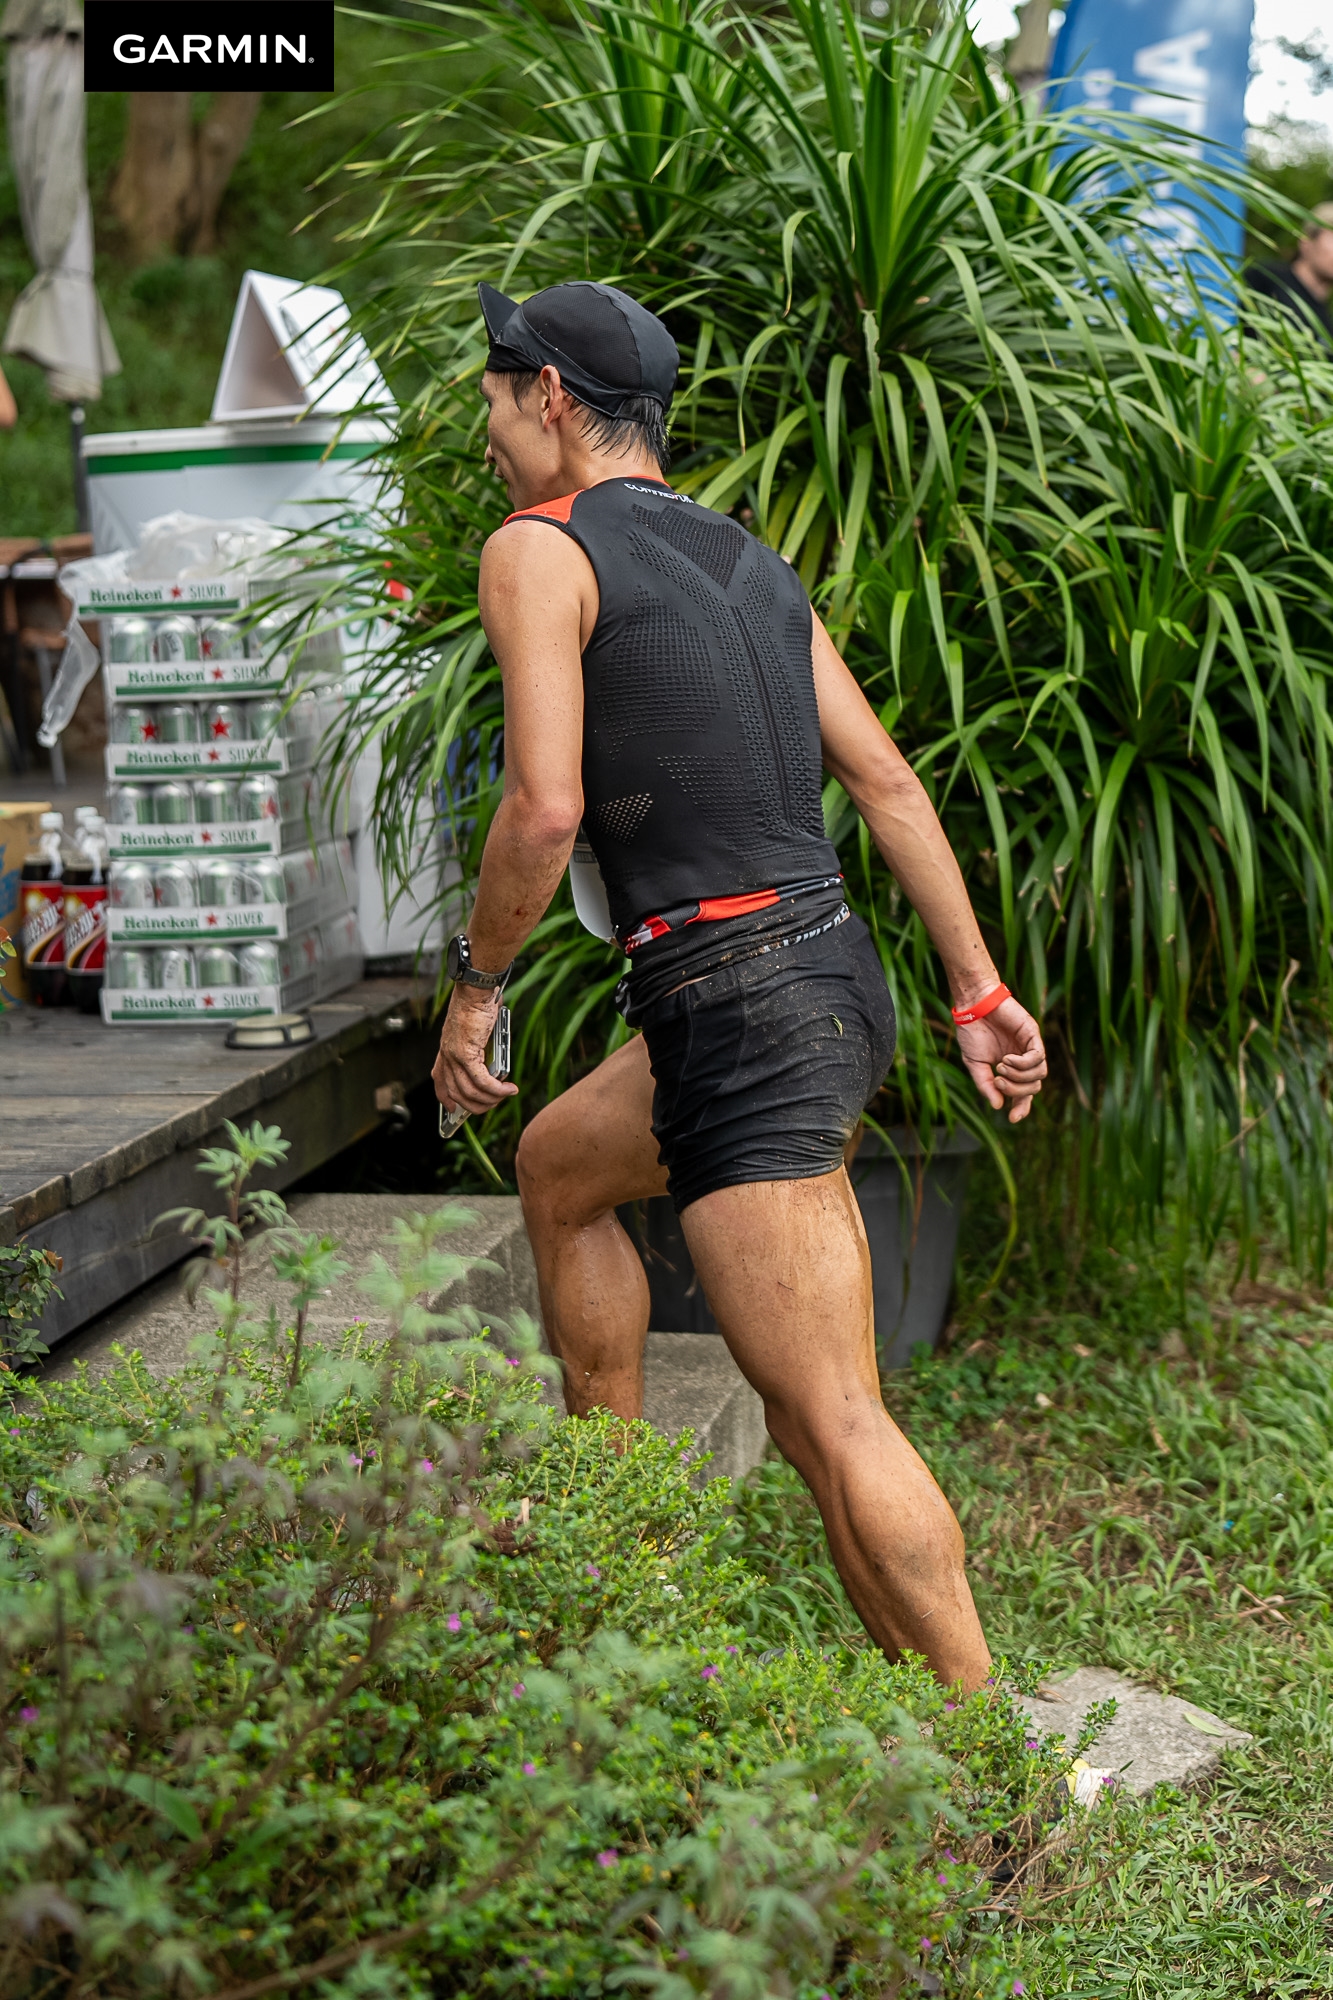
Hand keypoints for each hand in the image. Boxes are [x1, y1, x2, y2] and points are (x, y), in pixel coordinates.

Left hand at [432, 986, 517, 1117]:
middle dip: (476, 1105)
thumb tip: (497, 1066)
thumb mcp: (477, 1031)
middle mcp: (446, 1055)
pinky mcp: (466, 1053)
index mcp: (445, 1049)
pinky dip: (496, 1089)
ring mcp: (454, 1055)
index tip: (453, 1110)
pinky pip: (482, 1081)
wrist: (476, 989)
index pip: (439, 1080)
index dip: (446, 1099)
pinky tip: (508, 1088)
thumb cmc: (478, 1003)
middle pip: (456, 1093)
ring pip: (470, 1091)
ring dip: (491, 1099)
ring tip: (506, 1095)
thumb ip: (482, 1048)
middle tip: (494, 1103)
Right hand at [955, 995, 1046, 1123]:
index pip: (1023, 1093)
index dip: (1021, 1107)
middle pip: (1034, 1087)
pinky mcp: (1033, 1034)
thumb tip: (999, 1106)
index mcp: (1011, 1069)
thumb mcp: (976, 1065)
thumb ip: (987, 1085)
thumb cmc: (972, 1032)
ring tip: (1000, 1067)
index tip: (1012, 1118)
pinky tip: (1007, 1059)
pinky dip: (1023, 1064)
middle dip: (1016, 1090)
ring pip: (1039, 1075)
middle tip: (998, 1081)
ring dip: (1019, 1077)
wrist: (972, 1005)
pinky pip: (1038, 1057)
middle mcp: (1024, 1060)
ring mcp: (1030, 1047)